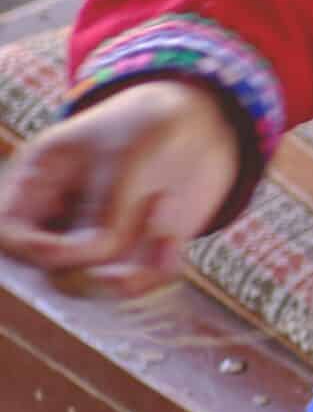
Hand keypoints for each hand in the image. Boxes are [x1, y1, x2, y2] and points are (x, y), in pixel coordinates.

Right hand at [0, 81, 240, 297]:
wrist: (196, 125)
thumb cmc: (147, 127)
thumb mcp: (127, 156)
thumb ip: (106, 206)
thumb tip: (89, 255)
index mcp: (37, 184)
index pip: (9, 234)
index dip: (29, 251)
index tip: (68, 248)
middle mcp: (58, 220)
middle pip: (52, 271)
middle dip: (96, 262)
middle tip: (150, 210)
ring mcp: (95, 241)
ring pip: (95, 285)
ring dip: (132, 267)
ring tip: (165, 215)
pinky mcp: (134, 255)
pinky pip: (139, 284)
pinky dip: (158, 272)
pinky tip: (173, 242)